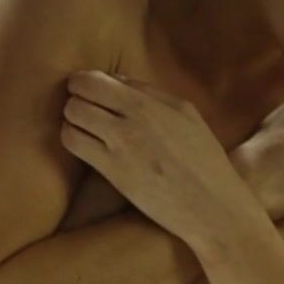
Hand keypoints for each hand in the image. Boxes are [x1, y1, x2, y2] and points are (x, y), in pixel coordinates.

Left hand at [60, 71, 241, 245]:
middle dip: (76, 95)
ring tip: (83, 127)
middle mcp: (136, 115)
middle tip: (82, 108)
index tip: (89, 93)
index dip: (87, 82)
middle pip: (82, 88)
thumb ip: (152, 94)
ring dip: (71, 117)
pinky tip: (84, 146)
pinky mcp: (112, 170)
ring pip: (73, 112)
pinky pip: (73, 142)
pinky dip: (72, 139)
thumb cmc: (204, 161)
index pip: (101, 77)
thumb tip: (117, 81)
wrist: (212, 206)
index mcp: (153, 100)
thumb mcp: (187, 114)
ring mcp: (122, 142)